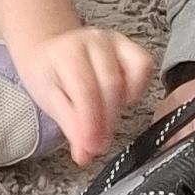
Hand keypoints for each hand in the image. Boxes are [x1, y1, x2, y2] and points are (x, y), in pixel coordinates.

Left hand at [17, 23, 156, 166]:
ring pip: (130, 79)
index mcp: (68, 52)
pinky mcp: (130, 47)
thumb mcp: (51, 103)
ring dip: (118, 109)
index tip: (91, 146)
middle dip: (106, 122)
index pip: (86, 90)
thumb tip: (86, 153)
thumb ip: (71, 127)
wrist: (49, 52)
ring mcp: (115, 41)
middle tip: (97, 144)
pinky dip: (136, 90)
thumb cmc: (49, 75)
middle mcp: (94, 41)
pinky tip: (120, 101)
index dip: (91, 123)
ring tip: (103, 121)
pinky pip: (144, 68)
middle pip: (111, 86)